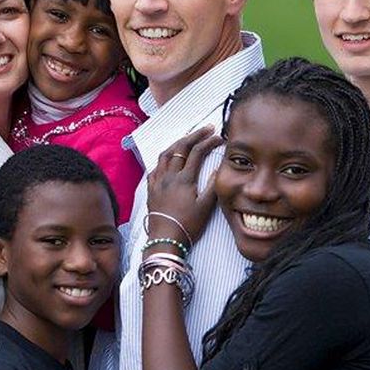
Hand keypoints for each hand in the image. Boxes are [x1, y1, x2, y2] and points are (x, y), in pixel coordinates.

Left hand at [145, 127, 222, 245]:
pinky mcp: (151, 190)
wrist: (165, 239)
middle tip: (206, 130)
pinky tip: (166, 162)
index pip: (197, 152)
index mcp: (184, 179)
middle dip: (194, 136)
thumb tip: (217, 168)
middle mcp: (169, 176)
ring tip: (186, 140)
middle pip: (180, 148)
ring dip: (177, 144)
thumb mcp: (205, 207)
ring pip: (165, 155)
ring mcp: (158, 182)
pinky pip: (154, 168)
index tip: (219, 137)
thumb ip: (213, 186)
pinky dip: (163, 160)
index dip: (209, 141)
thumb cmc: (188, 226)